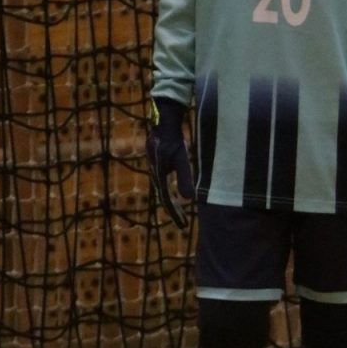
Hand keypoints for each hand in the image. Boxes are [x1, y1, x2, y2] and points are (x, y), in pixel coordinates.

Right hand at [146, 97, 194, 229]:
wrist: (164, 122)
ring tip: (180, 212)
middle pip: (165, 198)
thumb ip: (185, 178)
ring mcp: (157, 168)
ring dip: (172, 202)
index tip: (184, 226)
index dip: (176, 214)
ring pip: (164, 190)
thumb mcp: (181, 159)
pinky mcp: (160, 163)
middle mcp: (156, 174)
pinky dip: (171, 190)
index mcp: (159, 176)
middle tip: (184, 224)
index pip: (168, 201)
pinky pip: (165, 182)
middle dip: (174, 211)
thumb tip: (190, 199)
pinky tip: (178, 191)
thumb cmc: (173, 139)